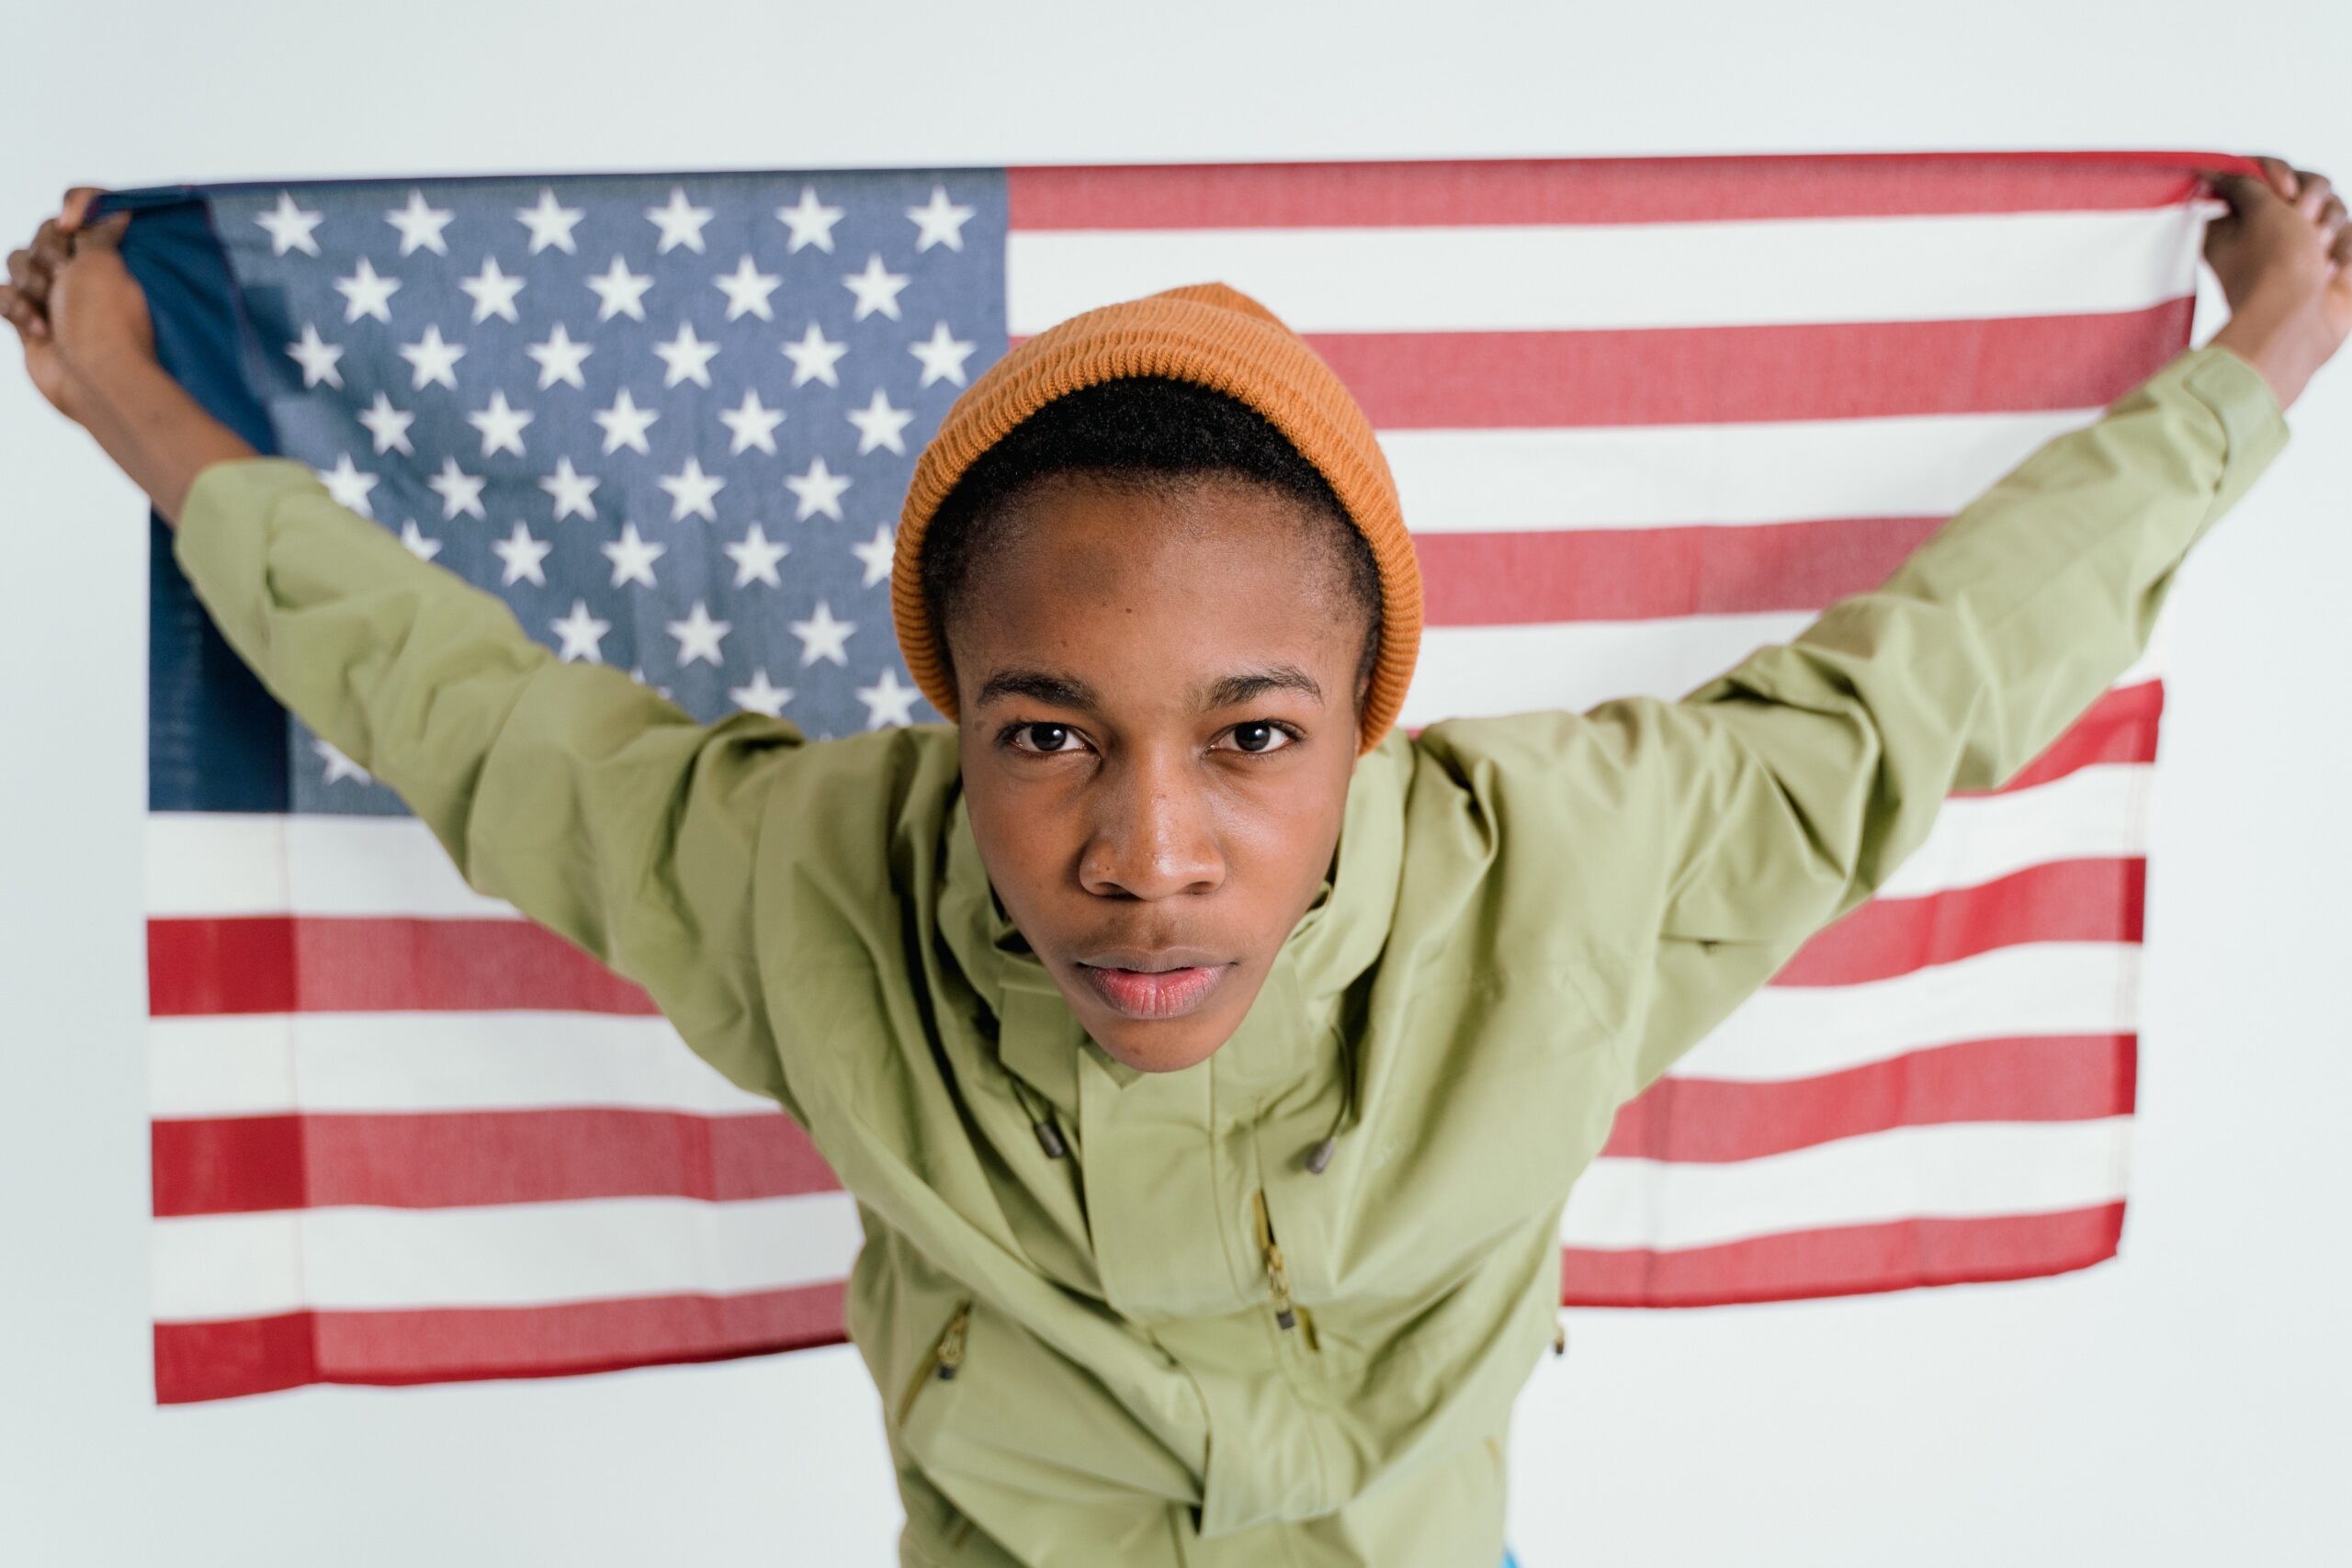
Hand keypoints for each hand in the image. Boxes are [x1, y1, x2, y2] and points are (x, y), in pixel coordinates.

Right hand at [2, 187, 154, 426]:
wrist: (95, 379)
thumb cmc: (105, 319)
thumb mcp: (104, 262)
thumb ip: (98, 231)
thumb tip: (120, 209)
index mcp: (109, 253)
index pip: (84, 208)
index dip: (74, 205)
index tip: (72, 222)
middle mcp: (84, 272)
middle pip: (44, 234)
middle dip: (47, 252)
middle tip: (63, 277)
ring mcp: (56, 297)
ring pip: (18, 261)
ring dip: (30, 281)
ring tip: (50, 306)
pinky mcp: (30, 321)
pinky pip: (2, 294)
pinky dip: (15, 307)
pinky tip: (37, 329)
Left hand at [2203, 155, 2349, 410]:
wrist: (2299, 324)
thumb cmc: (2273, 266)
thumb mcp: (2258, 211)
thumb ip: (2244, 183)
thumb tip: (2208, 169)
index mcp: (2236, 217)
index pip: (2263, 169)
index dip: (2279, 173)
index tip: (2283, 192)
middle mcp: (2266, 230)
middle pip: (2306, 184)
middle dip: (2312, 200)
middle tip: (2303, 222)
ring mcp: (2299, 247)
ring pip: (2331, 208)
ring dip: (2329, 226)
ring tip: (2316, 255)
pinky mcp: (2326, 263)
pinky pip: (2347, 236)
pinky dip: (2342, 250)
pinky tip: (2330, 272)